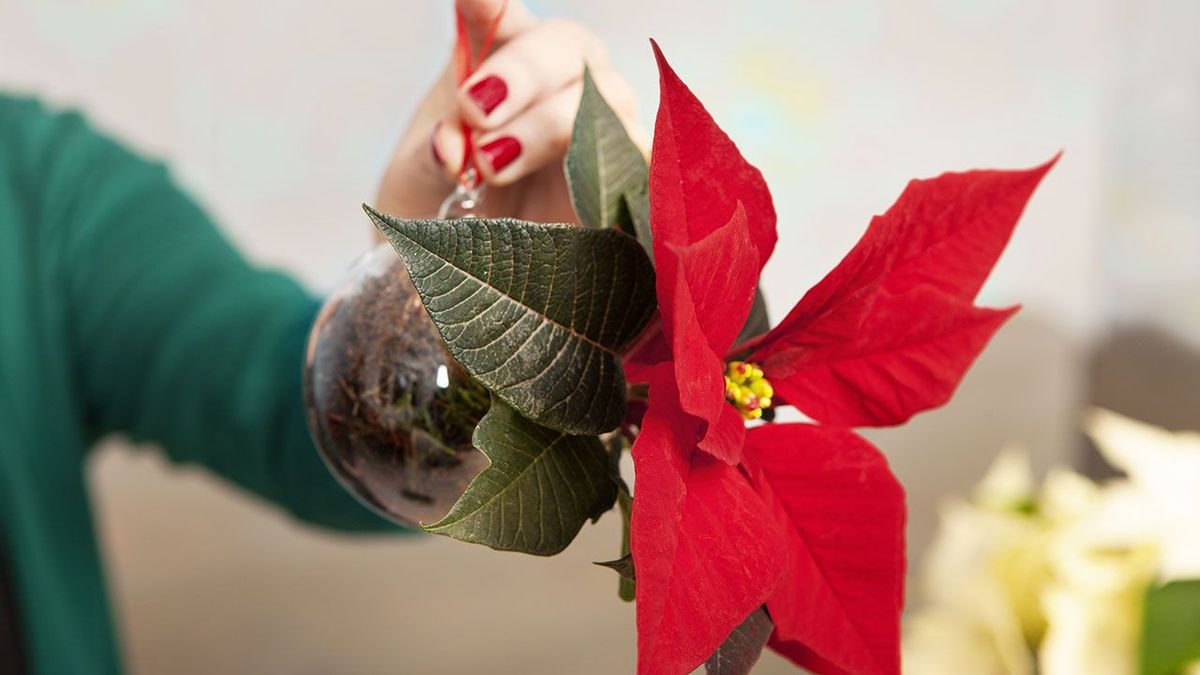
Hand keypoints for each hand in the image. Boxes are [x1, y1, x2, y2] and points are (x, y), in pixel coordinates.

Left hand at [375, 0, 644, 223]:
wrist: (468, 286)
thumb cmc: (437, 218)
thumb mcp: (414, 189)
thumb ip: (427, 160)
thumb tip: (449, 146)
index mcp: (493, 63)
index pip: (496, 12)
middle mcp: (556, 84)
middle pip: (568, 44)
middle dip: (523, 71)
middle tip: (476, 109)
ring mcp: (600, 128)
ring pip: (607, 98)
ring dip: (552, 125)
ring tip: (495, 166)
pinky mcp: (628, 183)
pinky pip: (645, 161)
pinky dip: (613, 168)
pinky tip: (574, 187)